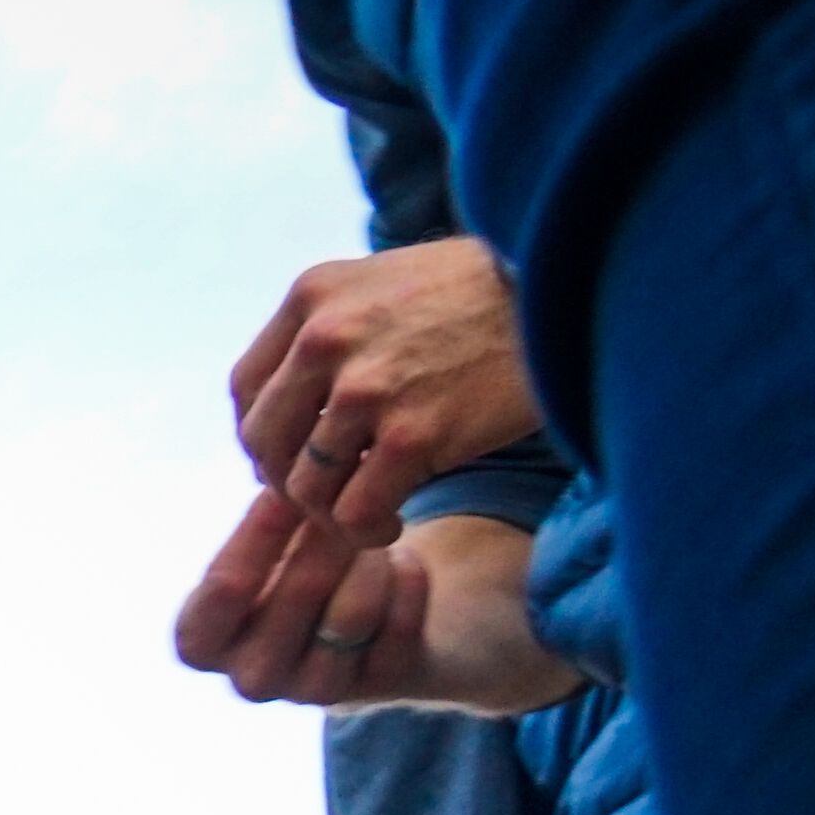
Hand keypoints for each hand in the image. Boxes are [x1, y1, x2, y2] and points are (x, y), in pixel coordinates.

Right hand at [174, 503, 579, 713]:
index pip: (226, 587)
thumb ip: (265, 519)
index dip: (260, 531)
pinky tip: (401, 560)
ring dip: (371, 556)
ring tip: (372, 530)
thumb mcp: (259, 544)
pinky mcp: (376, 687)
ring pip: (354, 612)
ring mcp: (314, 692)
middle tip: (350, 491)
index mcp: (202, 642)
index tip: (285, 490)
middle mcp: (251, 678)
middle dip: (330, 530)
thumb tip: (289, 480)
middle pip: (300, 591)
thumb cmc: (290, 562)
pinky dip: (408, 579)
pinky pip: (401, 622)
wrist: (355, 615)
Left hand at [230, 239, 537, 544]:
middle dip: (289, 480)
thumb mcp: (389, 282)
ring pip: (306, 486)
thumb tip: (292, 400)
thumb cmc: (484, 293)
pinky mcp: (411, 435)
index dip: (264, 436)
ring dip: (332, 513)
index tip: (292, 456)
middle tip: (329, 494)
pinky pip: (354, 513)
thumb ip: (335, 326)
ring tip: (368, 511)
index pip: (248, 389)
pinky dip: (364, 532)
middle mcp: (326, 337)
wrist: (566, 292)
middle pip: (265, 442)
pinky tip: (390, 523)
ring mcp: (366, 387)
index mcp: (314, 296)